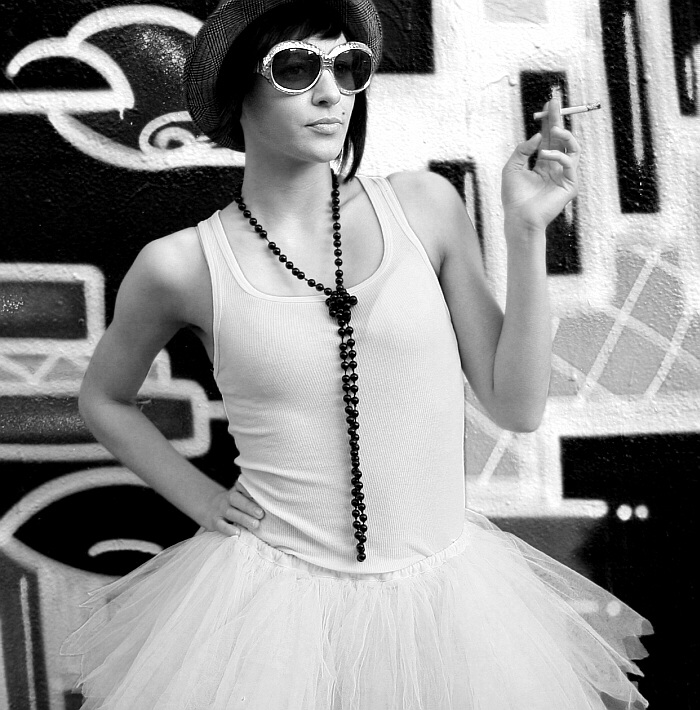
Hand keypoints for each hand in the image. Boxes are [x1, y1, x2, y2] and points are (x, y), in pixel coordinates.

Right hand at [203, 479, 264, 535]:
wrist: (210, 507)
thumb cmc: (236, 503)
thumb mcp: (242, 495)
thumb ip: (254, 497)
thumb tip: (273, 503)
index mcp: (237, 489)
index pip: (242, 485)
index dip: (249, 489)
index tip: (261, 494)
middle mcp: (228, 498)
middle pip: (236, 499)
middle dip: (249, 506)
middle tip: (261, 514)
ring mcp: (221, 509)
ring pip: (230, 512)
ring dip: (243, 518)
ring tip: (255, 524)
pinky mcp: (214, 521)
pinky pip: (220, 525)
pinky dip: (228, 529)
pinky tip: (237, 533)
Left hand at [501, 97, 579, 232]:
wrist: (519, 218)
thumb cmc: (514, 196)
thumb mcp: (512, 167)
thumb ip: (523, 150)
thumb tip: (538, 136)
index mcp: (543, 165)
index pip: (548, 139)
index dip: (549, 122)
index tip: (549, 105)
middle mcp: (555, 168)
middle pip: (561, 139)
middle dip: (559, 119)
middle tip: (556, 103)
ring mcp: (564, 176)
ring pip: (572, 148)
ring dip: (564, 135)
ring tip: (554, 129)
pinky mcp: (570, 184)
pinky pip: (569, 162)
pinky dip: (557, 155)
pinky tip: (544, 156)